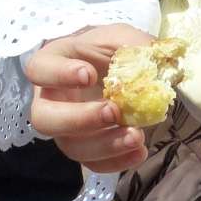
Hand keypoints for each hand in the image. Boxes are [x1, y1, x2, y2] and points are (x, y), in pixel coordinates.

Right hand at [27, 24, 156, 171]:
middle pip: (45, 119)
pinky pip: (93, 163)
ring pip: (71, 147)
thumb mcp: (121, 37)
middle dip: (79, 119)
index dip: (60, 75)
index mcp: (53, 63)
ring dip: (105, 145)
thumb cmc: (108, 49)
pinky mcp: (84, 147)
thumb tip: (160, 59)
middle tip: (113, 111)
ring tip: (136, 136)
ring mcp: (65, 128)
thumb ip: (136, 44)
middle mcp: (51, 100)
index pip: (39, 69)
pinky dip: (117, 161)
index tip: (89, 75)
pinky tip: (139, 151)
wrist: (115, 69)